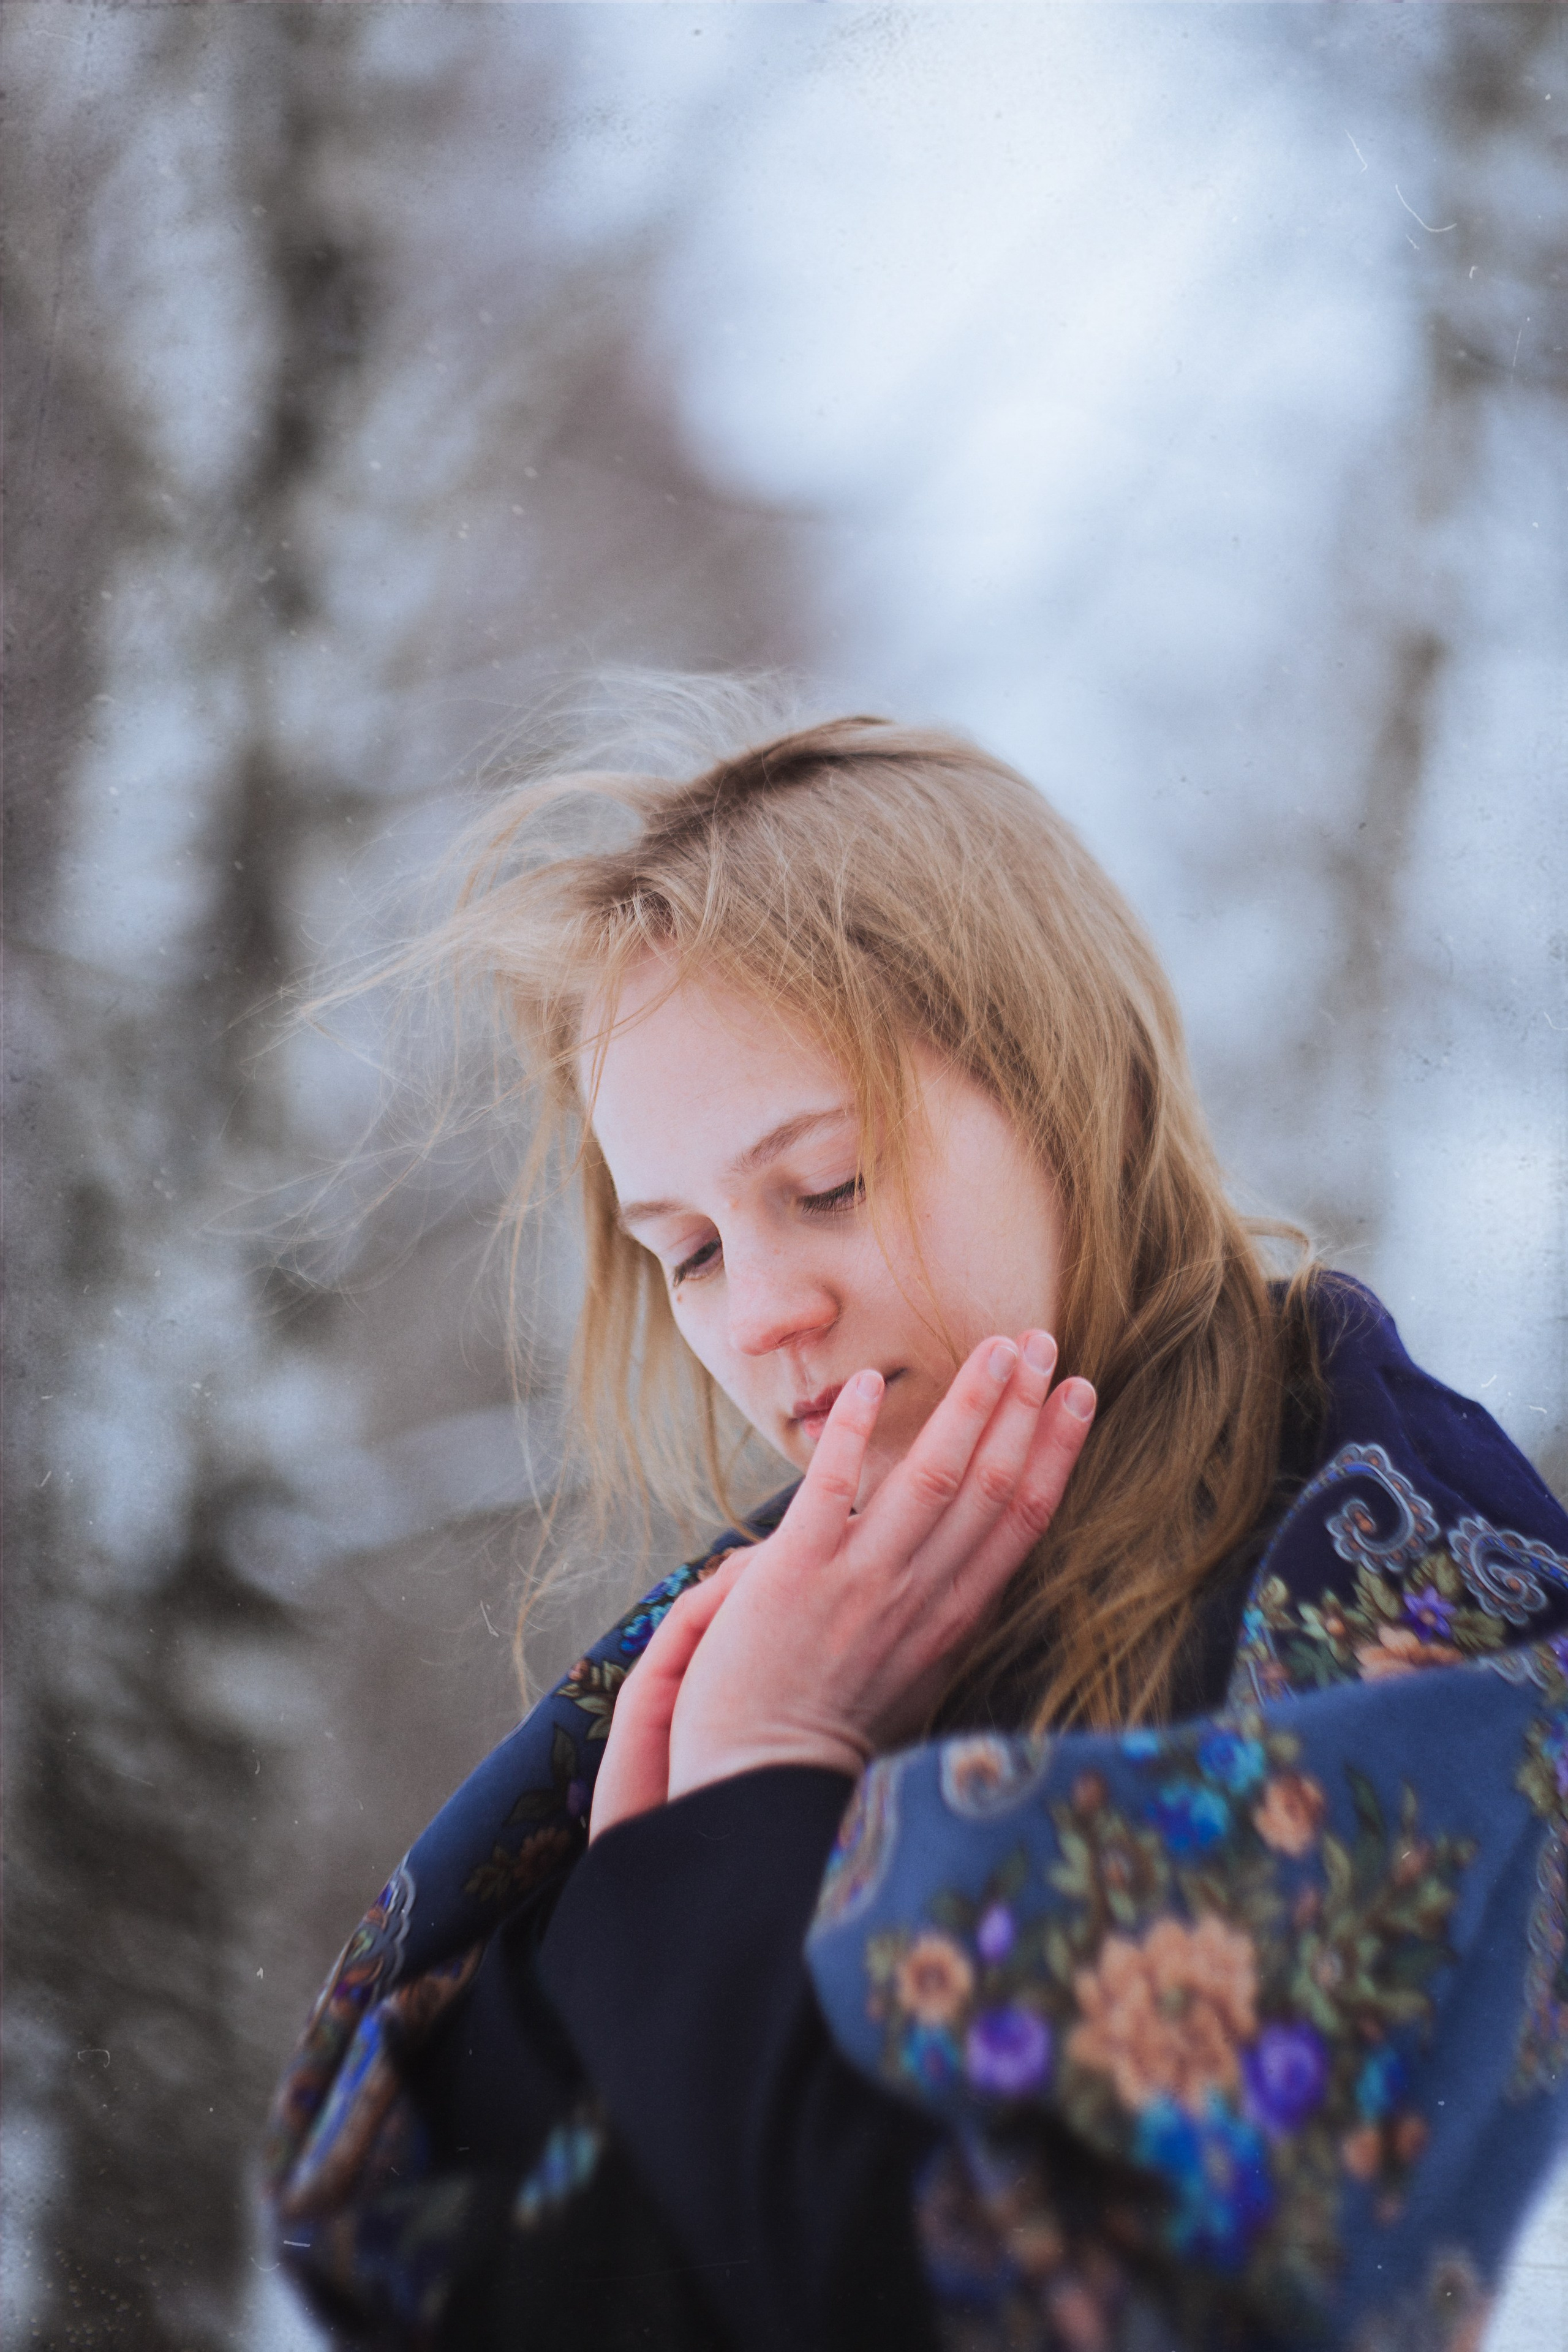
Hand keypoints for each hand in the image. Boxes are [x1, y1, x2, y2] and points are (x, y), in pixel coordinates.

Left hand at [590, 1333, 1092, 1836]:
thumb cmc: (830, 1731)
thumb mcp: (915, 1672)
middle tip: (1042, 1339)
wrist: (760, 1783)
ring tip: (993, 1347)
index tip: (1079, 1392)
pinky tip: (869, 1383)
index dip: (1056, 1450)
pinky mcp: (794, 1575)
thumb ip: (942, 1608)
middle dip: (1022, 1406)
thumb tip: (971, 1555)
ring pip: (932, 1478)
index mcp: (955, 1617)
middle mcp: (920, 1595)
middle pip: (990, 1485)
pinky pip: (831, 1488)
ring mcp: (861, 1583)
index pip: (1022, 1519)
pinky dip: (853, 1435)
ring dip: (967, 1406)